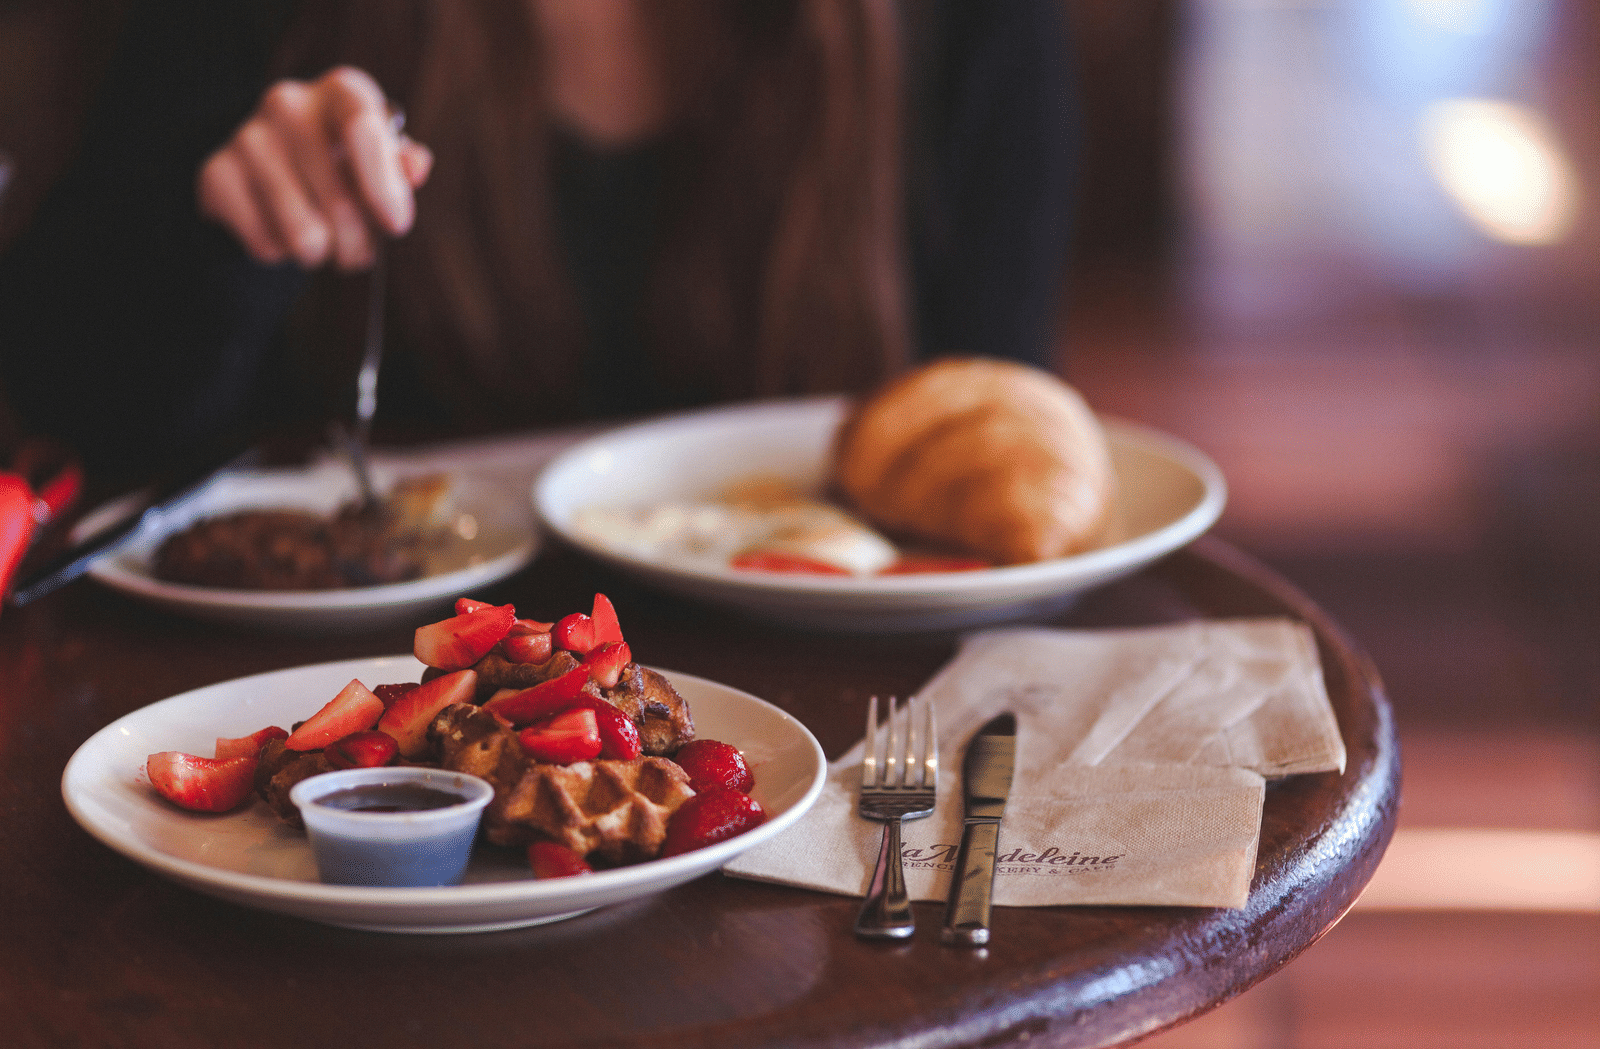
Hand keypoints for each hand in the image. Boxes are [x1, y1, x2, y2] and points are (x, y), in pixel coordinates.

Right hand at [197, 66, 432, 270]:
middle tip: (358, 247)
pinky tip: (279, 227)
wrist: (270, 164)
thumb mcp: (381, 159)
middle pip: (340, 202)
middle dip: (359, 243)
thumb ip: (401, 165)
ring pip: (304, 234)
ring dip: (322, 253)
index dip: (383, 185)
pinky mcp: (215, 174)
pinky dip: (281, 252)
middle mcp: (289, 103)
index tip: (396, 226)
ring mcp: (247, 137)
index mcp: (342, 92)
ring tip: (322, 239)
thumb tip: (415, 166)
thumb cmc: (345, 163)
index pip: (363, 127)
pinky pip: (266, 244)